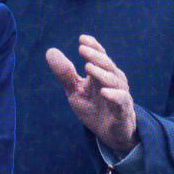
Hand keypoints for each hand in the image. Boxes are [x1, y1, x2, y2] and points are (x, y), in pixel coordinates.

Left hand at [46, 35, 138, 153]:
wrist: (109, 134)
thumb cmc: (93, 108)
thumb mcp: (75, 91)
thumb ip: (65, 73)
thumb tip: (50, 51)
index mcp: (101, 74)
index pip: (100, 55)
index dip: (93, 46)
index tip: (82, 38)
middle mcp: (113, 81)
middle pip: (107, 64)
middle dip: (95, 56)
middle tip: (82, 49)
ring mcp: (120, 94)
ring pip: (114, 80)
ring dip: (101, 73)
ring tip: (88, 67)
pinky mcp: (124, 111)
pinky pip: (122, 101)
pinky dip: (114, 95)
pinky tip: (105, 92)